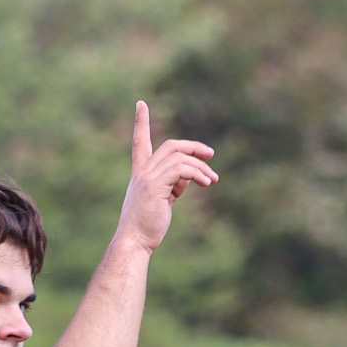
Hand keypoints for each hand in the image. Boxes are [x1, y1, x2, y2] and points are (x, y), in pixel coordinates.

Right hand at [115, 100, 217, 253]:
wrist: (134, 242)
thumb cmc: (147, 226)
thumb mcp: (162, 201)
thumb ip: (174, 185)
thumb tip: (190, 175)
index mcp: (140, 174)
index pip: (140, 142)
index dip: (141, 123)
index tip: (140, 104)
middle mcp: (142, 172)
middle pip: (170, 146)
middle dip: (193, 146)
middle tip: (211, 155)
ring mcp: (148, 177)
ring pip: (180, 157)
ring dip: (201, 166)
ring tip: (212, 179)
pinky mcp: (155, 186)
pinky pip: (181, 169)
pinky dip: (197, 173)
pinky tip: (206, 183)